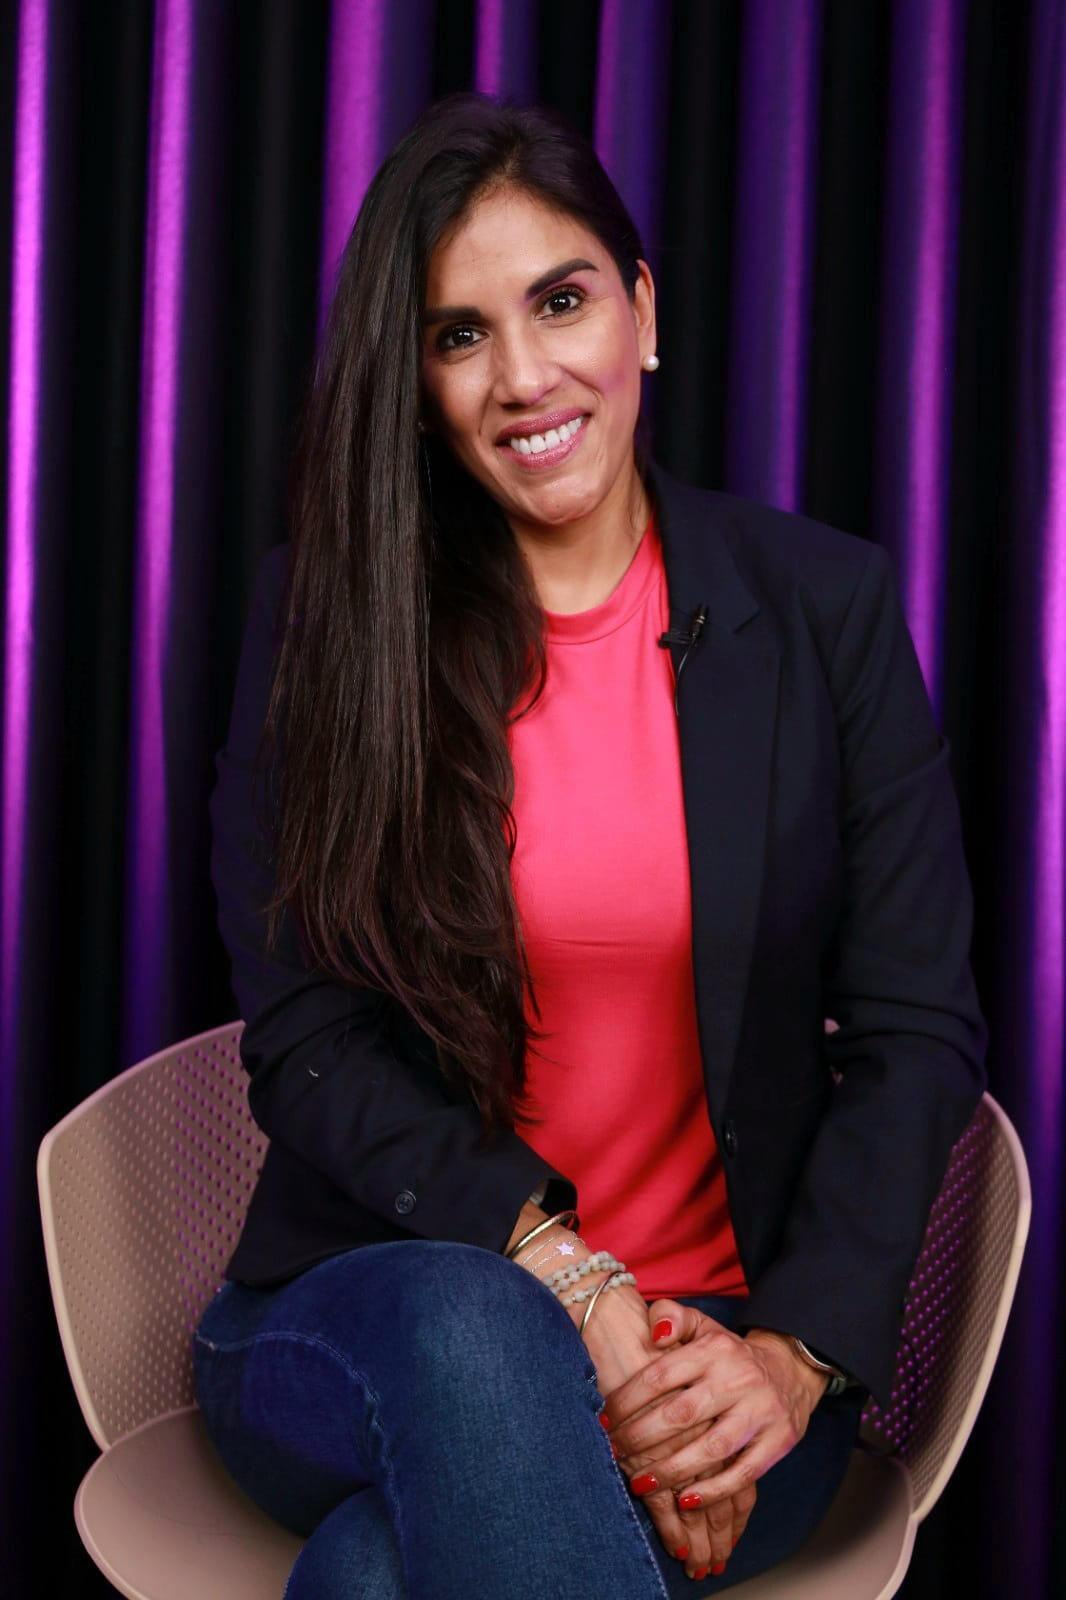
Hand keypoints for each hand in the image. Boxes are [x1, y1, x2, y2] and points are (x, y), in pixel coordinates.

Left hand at [601, 1299, 826, 1573]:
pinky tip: (686, 1501)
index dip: (627, 1400)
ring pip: (712, 1448)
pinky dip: (714, 1491)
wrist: (790, 1369)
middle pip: (681, 1414)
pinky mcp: (778, 1441)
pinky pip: (744, 1472)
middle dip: (641, 1438)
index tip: (604, 1420)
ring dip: (673, 1471)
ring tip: (641, 1483)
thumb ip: (671, 1316)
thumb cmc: (728, 1353)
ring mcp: (760, 1411)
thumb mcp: (702, 1326)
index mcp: (713, 1350)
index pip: (660, 1375)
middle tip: (615, 1454)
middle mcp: (737, 1378)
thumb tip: (654, 1333)